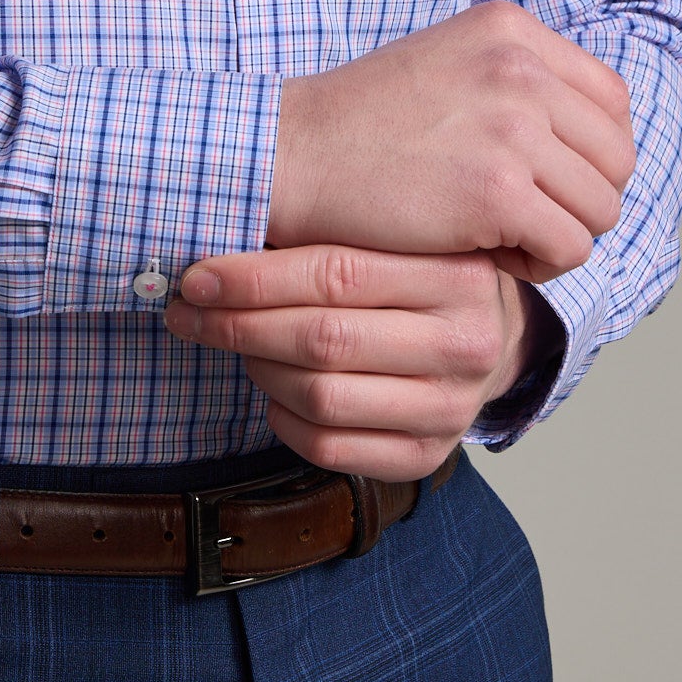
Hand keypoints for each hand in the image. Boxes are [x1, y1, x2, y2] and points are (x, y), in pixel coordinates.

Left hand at [165, 244, 546, 477]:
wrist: (492, 338)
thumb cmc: (422, 278)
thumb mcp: (401, 240)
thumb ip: (333, 233)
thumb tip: (223, 224)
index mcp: (458, 276)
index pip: (338, 274)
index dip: (255, 278)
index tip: (197, 277)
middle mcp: (465, 345)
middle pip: (324, 340)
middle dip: (239, 326)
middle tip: (189, 313)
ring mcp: (450, 409)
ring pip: (321, 397)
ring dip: (258, 369)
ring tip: (235, 344)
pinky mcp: (426, 456)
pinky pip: (328, 446)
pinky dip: (282, 417)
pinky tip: (272, 390)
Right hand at [266, 2, 634, 280]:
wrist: (290, 156)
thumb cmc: (363, 124)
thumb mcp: (450, 62)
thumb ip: (519, 81)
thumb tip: (591, 134)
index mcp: (513, 30)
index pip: (612, 100)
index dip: (591, 153)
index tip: (546, 179)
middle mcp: (521, 68)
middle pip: (616, 156)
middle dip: (580, 199)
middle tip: (526, 218)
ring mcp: (512, 127)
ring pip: (601, 206)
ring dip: (561, 234)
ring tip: (505, 237)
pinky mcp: (497, 191)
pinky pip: (570, 247)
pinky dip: (539, 265)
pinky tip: (490, 254)